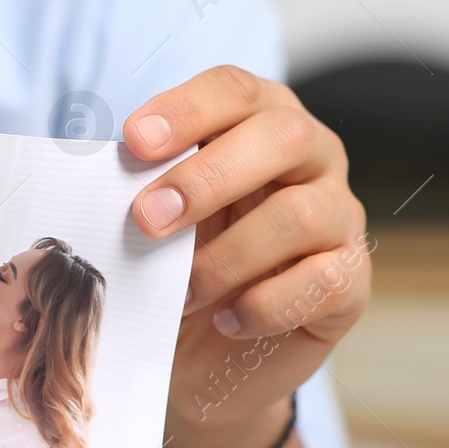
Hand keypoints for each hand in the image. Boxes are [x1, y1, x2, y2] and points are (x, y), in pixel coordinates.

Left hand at [124, 66, 371, 447]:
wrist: (206, 357)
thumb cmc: (179, 268)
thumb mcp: (156, 222)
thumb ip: (143, 189)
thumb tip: (98, 174)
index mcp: (259, 123)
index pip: (235, 90)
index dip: (186, 110)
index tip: (133, 141)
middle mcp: (312, 159)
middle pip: (282, 136)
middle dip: (207, 177)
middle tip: (147, 218)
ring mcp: (339, 218)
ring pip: (300, 214)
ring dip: (227, 256)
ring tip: (182, 291)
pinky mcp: (350, 281)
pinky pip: (321, 282)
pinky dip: (262, 305)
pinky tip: (225, 320)